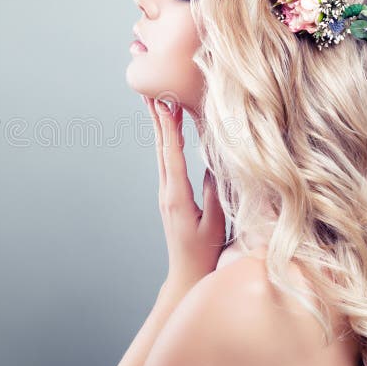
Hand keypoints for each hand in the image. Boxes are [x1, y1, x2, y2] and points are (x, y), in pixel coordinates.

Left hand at [143, 95, 226, 295]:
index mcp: (177, 196)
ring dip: (160, 127)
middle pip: (161, 149)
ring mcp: (166, 193)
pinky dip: (167, 142)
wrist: (186, 274)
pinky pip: (167, 163)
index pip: (172, 155)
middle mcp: (167, 192)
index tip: (165, 104)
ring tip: (156, 103)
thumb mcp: (214, 223)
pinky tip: (168, 132)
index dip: (169, 128)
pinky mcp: (170, 196)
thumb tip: (213, 163)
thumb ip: (213, 193)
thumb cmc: (204, 252)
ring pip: (162, 154)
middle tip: (152, 92)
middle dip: (157, 119)